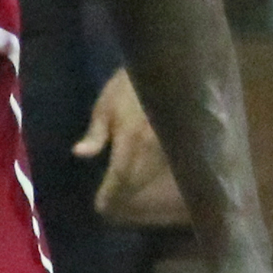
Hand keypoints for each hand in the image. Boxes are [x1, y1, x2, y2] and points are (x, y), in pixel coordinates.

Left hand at [74, 71, 188, 227]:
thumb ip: (96, 132)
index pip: (119, 181)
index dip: (109, 198)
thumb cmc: (134, 82)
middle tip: (117, 209)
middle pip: (139, 188)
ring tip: (137, 203)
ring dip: (146, 196)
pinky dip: (168, 186)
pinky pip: (179, 176)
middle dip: (127, 203)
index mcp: (133, 142)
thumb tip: (80, 153)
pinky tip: (159, 187)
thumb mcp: (108, 102)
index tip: (102, 206)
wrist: (175, 64)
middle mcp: (157, 152)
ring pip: (162, 185)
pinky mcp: (191, 148)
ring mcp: (178, 151)